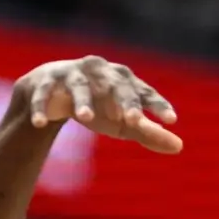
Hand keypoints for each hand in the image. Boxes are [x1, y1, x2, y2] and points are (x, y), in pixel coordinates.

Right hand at [15, 56, 181, 153]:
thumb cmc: (98, 106)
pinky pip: (43, 95)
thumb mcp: (123, 122)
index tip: (171, 120)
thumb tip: (179, 146)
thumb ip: (149, 133)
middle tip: (133, 121)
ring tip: (86, 118)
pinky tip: (39, 124)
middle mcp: (100, 71)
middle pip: (116, 85)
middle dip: (124, 101)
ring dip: (83, 101)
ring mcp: (71, 75)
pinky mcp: (46, 82)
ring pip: (79, 87)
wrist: (54, 91)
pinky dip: (40, 108)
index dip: (157, 105)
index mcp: (123, 80)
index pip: (144, 93)